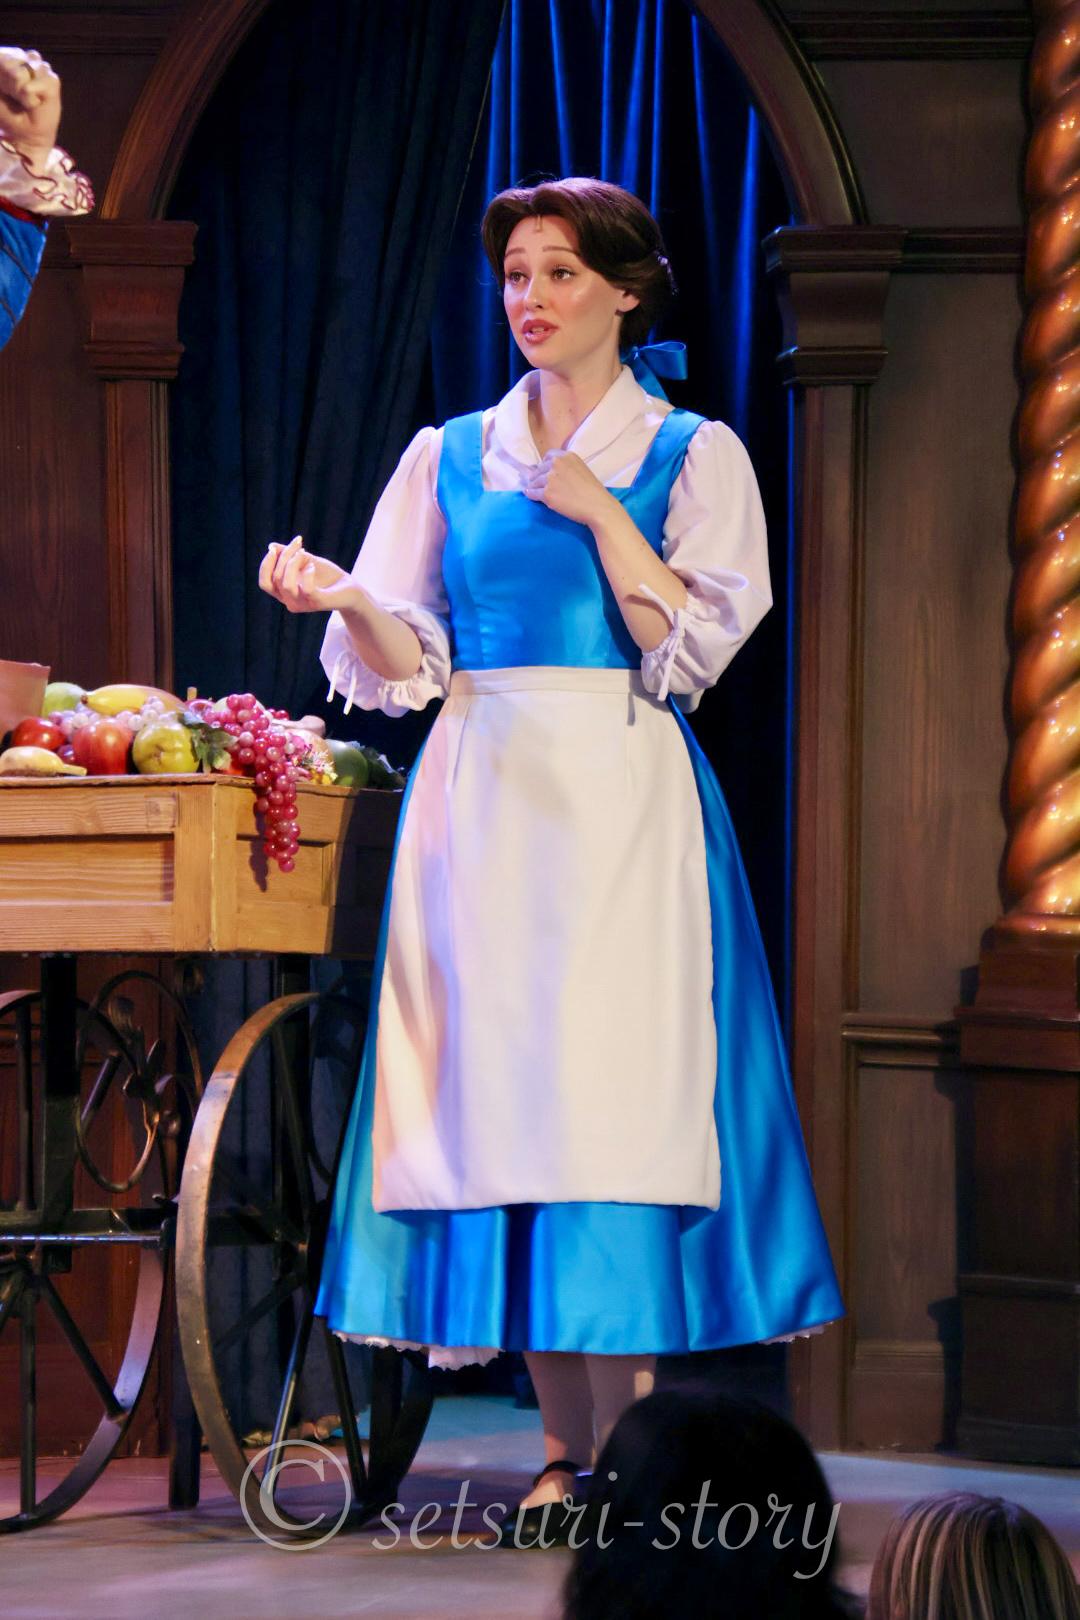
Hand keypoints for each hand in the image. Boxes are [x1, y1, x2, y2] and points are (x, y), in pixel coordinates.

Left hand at [0, 49, 60, 163]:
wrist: (24, 135)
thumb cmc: (8, 113)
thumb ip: (1, 69)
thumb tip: (23, 82)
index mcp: (12, 57)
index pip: (1, 56)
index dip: (0, 73)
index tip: (3, 89)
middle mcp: (28, 60)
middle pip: (8, 62)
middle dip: (7, 83)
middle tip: (14, 97)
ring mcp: (41, 69)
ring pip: (21, 72)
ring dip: (17, 91)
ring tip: (23, 101)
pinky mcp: (52, 82)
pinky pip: (32, 85)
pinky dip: (27, 97)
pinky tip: (32, 104)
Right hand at [258, 536, 362, 614]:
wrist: (349, 588)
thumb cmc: (326, 576)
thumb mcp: (305, 561)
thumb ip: (288, 555)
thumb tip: (271, 546)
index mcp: (284, 593)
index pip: (265, 583)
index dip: (266, 565)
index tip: (275, 548)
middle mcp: (291, 601)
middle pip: (276, 578)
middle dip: (284, 556)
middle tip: (298, 544)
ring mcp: (304, 605)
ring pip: (286, 584)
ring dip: (293, 563)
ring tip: (304, 553)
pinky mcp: (319, 603)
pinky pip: (307, 589)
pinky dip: (308, 573)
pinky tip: (313, 565)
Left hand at [522, 451, 619, 528]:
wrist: (598, 506)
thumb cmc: (593, 491)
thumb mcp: (581, 469)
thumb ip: (566, 467)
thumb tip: (550, 471)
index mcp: (566, 456)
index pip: (548, 456)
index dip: (545, 464)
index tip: (545, 472)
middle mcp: (556, 464)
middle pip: (539, 469)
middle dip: (538, 477)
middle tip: (538, 484)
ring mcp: (550, 478)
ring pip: (534, 482)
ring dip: (534, 487)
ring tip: (535, 492)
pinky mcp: (546, 493)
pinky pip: (532, 493)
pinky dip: (531, 495)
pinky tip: (531, 496)